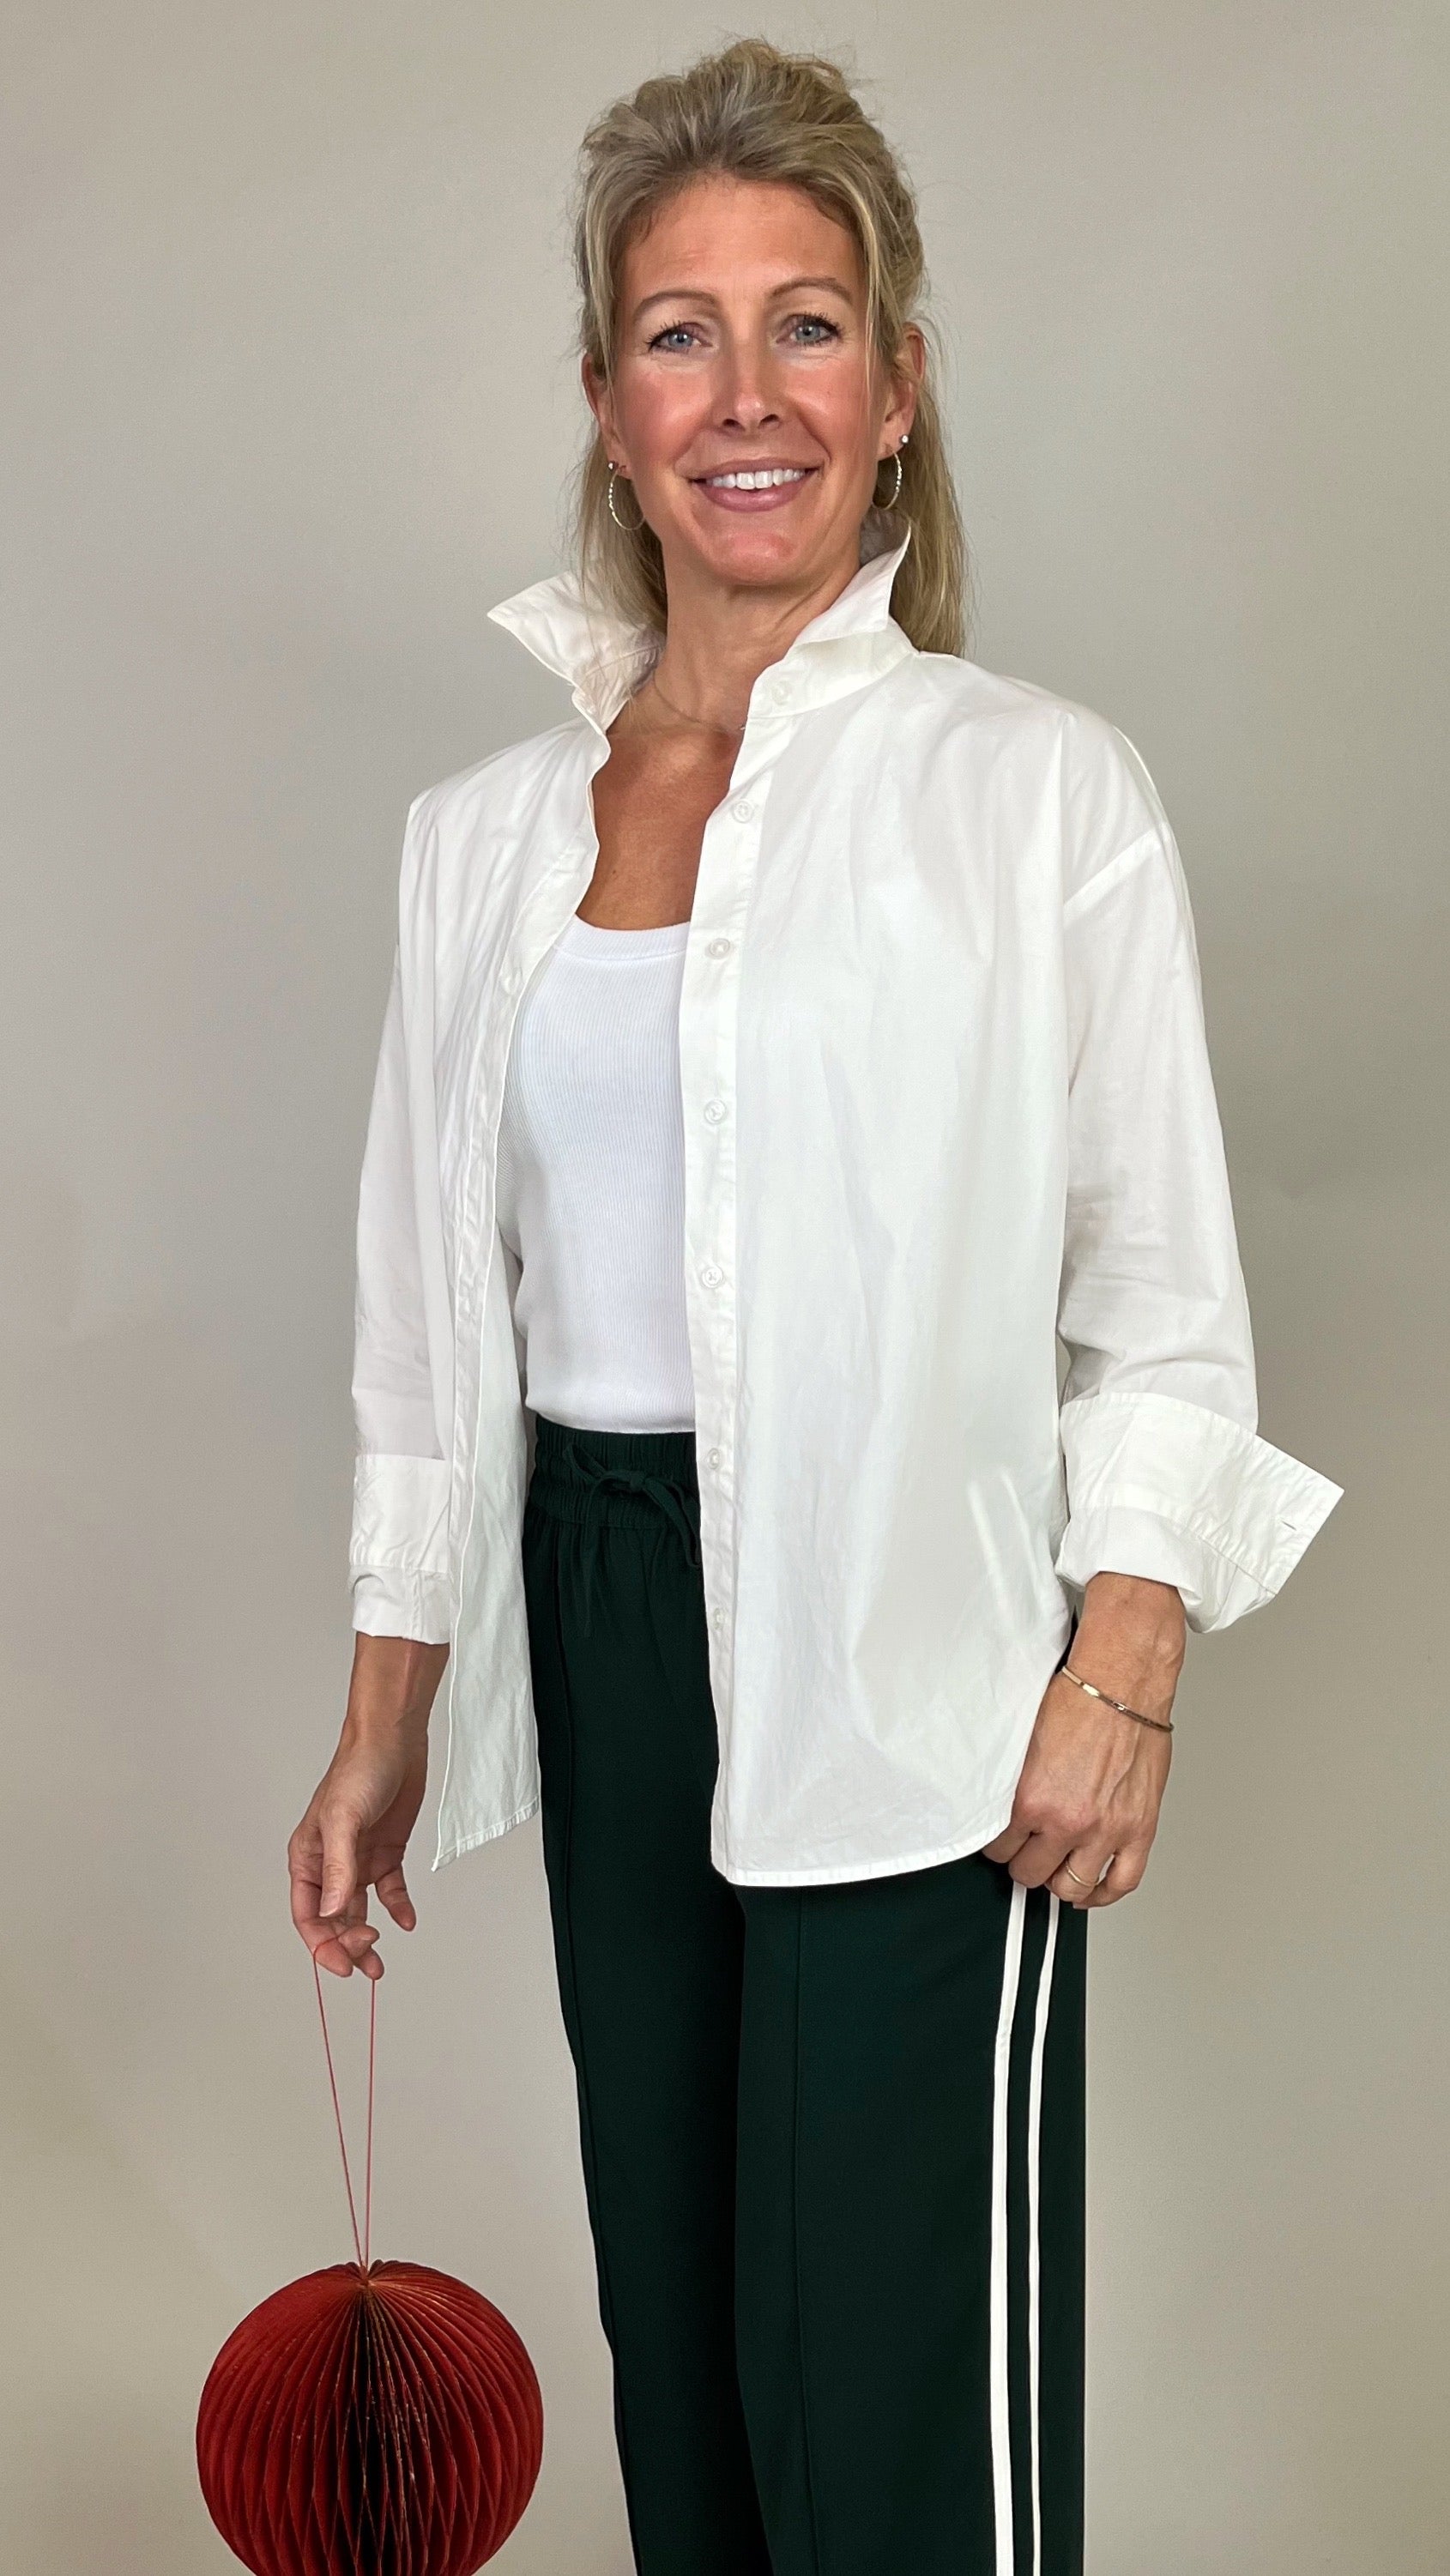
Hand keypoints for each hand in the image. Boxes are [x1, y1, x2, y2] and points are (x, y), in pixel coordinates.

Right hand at [288, 1636, 447, 1977]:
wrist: (394, 1739)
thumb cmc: (358, 1769)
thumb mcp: (343, 1820)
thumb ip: (339, 1869)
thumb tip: (335, 1913)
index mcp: (307, 1858)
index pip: (307, 1916)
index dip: (322, 1945)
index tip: (344, 1964)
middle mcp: (331, 1864)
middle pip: (333, 1921)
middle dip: (347, 1946)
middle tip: (370, 1961)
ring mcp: (359, 1860)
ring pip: (359, 1912)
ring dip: (368, 1937)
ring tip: (381, 1961)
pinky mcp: (386, 1852)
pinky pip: (389, 1891)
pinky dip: (397, 1908)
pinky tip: (407, 1921)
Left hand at [982, 1573, 1183, 1907]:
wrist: (1122, 1680)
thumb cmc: (1077, 1697)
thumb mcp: (1023, 1742)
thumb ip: (1013, 1783)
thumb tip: (999, 1805)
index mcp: (1032, 1798)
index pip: (999, 1848)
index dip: (996, 1845)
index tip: (1000, 1840)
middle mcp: (1068, 1820)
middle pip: (1030, 1872)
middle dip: (1023, 1862)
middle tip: (1025, 1850)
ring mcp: (1106, 1829)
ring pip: (1071, 1886)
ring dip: (1057, 1880)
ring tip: (1053, 1867)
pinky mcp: (1139, 1828)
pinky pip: (1122, 1882)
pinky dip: (1103, 1893)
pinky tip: (1089, 1889)